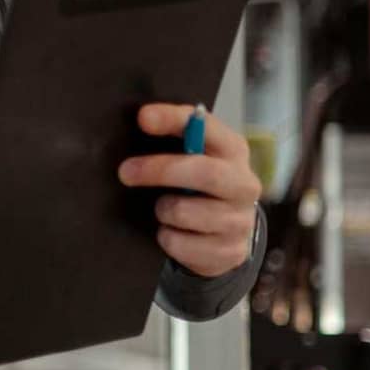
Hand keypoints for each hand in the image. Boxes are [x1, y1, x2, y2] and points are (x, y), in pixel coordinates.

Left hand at [117, 103, 262, 277]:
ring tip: (164, 209)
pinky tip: (175, 232)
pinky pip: (181, 244)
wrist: (228, 234)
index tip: (144, 118)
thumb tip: (142, 122)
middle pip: (203, 173)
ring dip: (162, 210)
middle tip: (125, 172)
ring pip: (184, 212)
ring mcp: (240, 220)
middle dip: (159, 170)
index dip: (174, 120)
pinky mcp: (230, 252)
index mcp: (233, 151)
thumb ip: (178, 141)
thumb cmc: (202, 186)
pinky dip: (167, 237)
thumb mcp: (195, 158)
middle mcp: (244, 184)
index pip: (207, 127)